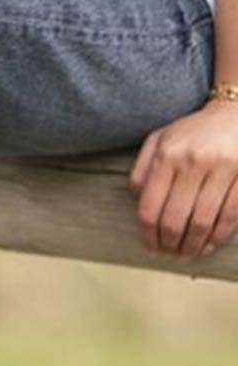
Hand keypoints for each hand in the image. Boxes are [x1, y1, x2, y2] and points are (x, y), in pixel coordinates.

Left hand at [129, 99, 237, 258]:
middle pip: (174, 220)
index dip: (148, 236)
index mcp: (167, 156)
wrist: (235, 111)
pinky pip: (230, 215)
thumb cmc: (192, 132)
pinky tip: (209, 244)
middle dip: (169, 245)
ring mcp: (222, 168)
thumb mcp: (158, 141)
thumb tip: (137, 202)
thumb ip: (142, 170)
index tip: (151, 248)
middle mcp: (193, 162)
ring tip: (187, 254)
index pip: (150, 209)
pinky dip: (218, 236)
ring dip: (193, 245)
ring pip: (202, 222)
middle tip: (170, 254)